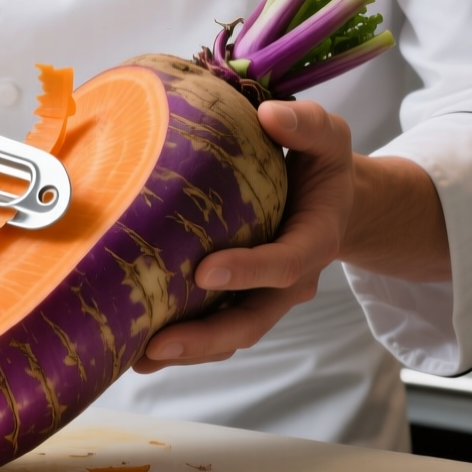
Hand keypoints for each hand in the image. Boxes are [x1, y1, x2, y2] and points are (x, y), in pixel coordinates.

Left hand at [133, 100, 352, 372]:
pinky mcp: (241, 299)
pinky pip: (215, 327)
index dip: (248, 272)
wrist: (334, 201)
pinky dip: (183, 341)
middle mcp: (290, 280)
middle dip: (206, 338)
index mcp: (314, 240)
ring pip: (230, 333)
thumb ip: (304, 125)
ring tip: (137, 357)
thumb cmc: (323, 166)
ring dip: (187, 350)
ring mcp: (265, 296)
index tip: (204, 271)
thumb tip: (267, 114)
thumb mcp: (327, 137)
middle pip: (252, 320)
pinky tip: (137, 347)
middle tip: (158, 344)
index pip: (284, 264)